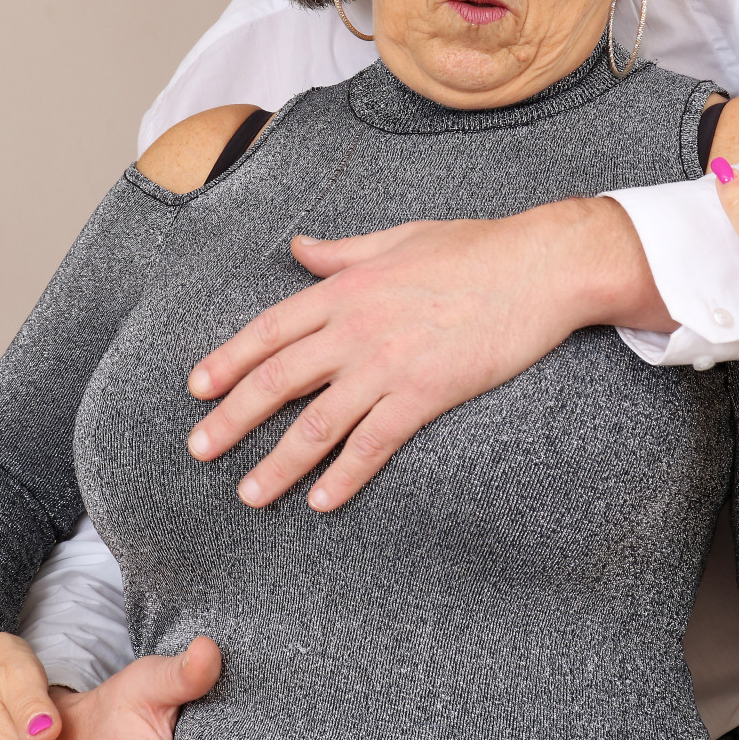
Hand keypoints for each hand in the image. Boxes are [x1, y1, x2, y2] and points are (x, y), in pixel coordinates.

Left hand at [187, 196, 670, 509]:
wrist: (540, 267)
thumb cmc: (476, 247)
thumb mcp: (399, 238)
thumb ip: (344, 252)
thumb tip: (300, 248)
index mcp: (346, 288)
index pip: (270, 330)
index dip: (229, 360)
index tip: (198, 388)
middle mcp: (356, 328)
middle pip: (277, 381)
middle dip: (232, 420)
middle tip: (198, 451)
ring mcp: (388, 364)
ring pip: (316, 423)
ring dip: (279, 463)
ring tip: (250, 494)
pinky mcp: (425, 394)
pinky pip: (373, 443)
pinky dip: (344, 475)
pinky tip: (322, 500)